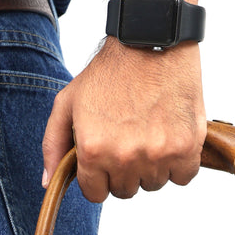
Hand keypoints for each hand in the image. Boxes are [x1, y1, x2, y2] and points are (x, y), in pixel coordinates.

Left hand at [42, 36, 207, 202]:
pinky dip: (180, 163)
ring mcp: (157, 154)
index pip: (96, 194)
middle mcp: (124, 157)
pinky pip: (183, 177)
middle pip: (126, 191)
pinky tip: (171, 137)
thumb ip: (53, 145)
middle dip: (124, 171)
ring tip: (150, 133)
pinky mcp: (186, 147)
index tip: (107, 158)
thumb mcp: (67, 103)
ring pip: (154, 184)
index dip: (100, 178)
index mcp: (93, 151)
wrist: (149, 40)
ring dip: (152, 166)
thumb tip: (48, 183)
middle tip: (129, 139)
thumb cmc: (108, 72)